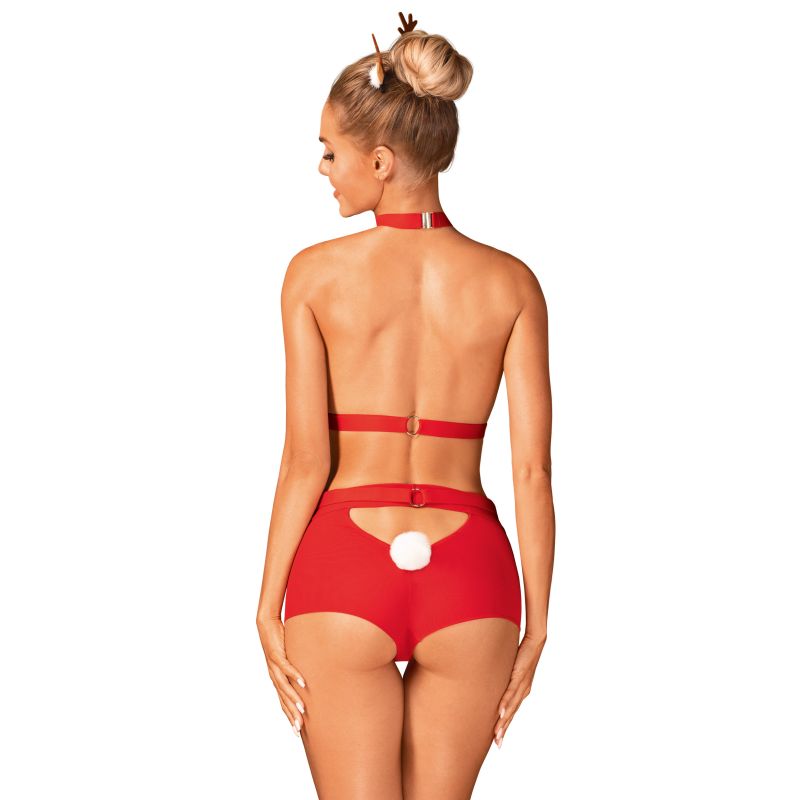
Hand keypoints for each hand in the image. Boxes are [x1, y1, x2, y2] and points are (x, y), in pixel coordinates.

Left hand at [257, 616, 307, 736]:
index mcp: (277, 679)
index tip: (297, 731)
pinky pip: (286, 667)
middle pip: (283, 699)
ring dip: (293, 698)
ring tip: (302, 709)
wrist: (266, 625)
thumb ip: (297, 668)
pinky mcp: (276, 654)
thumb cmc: (280, 641)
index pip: (283, 702)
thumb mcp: (290, 658)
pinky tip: (302, 683)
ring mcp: (274, 666)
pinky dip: (294, 675)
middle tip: (299, 728)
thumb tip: (309, 677)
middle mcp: (274, 675)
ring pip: (284, 686)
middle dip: (291, 714)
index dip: (289, 716)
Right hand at [493, 633, 546, 747]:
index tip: (497, 740)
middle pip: (511, 714)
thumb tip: (492, 682)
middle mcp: (523, 691)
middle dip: (504, 729)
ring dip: (504, 721)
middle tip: (497, 744)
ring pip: (511, 707)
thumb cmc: (522, 653)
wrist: (534, 641)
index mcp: (520, 691)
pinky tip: (500, 712)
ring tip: (497, 733)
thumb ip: (503, 678)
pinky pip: (511, 692)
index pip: (511, 712)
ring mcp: (522, 685)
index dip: (504, 726)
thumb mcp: (510, 669)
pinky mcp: (520, 676)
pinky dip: (505, 703)